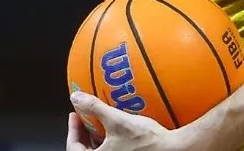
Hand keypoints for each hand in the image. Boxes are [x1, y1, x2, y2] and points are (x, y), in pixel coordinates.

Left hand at [66, 92, 181, 150]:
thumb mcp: (116, 119)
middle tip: (84, 116)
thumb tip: (77, 98)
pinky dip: (109, 140)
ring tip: (99, 119)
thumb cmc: (145, 140)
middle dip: (83, 132)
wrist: (172, 149)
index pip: (74, 148)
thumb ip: (94, 108)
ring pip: (100, 150)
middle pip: (86, 150)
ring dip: (96, 136)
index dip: (72, 130)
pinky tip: (115, 127)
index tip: (74, 115)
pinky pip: (112, 150)